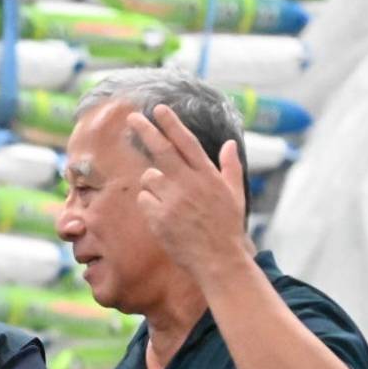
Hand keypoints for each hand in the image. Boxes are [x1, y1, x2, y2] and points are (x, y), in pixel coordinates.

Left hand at [125, 104, 247, 284]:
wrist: (218, 260)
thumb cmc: (227, 228)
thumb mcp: (235, 195)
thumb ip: (230, 167)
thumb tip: (229, 144)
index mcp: (208, 176)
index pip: (186, 142)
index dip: (171, 124)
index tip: (159, 108)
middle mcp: (189, 184)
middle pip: (161, 150)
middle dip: (145, 130)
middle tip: (131, 117)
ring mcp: (172, 201)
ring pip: (149, 177)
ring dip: (153, 182)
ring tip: (170, 201)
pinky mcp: (158, 218)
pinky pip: (144, 200)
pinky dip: (150, 204)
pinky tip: (164, 216)